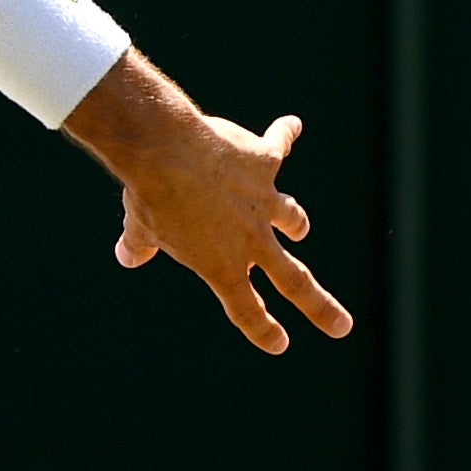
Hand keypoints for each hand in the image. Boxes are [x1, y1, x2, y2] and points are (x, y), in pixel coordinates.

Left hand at [100, 97, 355, 356]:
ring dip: (296, 221)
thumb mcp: (140, 230)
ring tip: (300, 226)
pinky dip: (284, 134)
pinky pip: (278, 145)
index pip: (246, 309)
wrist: (166, 152)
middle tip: (342, 326)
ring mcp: (262, 201)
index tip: (280, 344)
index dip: (263, 330)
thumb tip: (127, 256)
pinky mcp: (263, 162)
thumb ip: (138, 246)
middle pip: (295, 282)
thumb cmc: (150, 196)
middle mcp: (250, 238)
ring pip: (291, 217)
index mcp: (220, 265)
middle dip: (321, 307)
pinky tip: (290, 125)